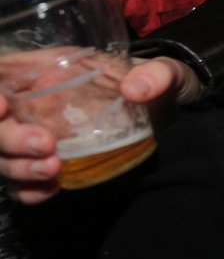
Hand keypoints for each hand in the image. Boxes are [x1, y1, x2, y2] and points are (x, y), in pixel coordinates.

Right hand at [0, 57, 198, 203]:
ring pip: (1, 155)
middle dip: (7, 138)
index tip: (3, 108)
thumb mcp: (167, 72)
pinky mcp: (46, 163)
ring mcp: (35, 134)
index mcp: (49, 68)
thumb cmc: (159, 84)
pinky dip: (27, 190)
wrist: (170, 116)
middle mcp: (32, 102)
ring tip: (53, 169)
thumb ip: (158, 74)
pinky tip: (51, 190)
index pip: (0, 75)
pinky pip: (20, 183)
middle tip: (46, 145)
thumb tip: (137, 89)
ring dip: (18, 166)